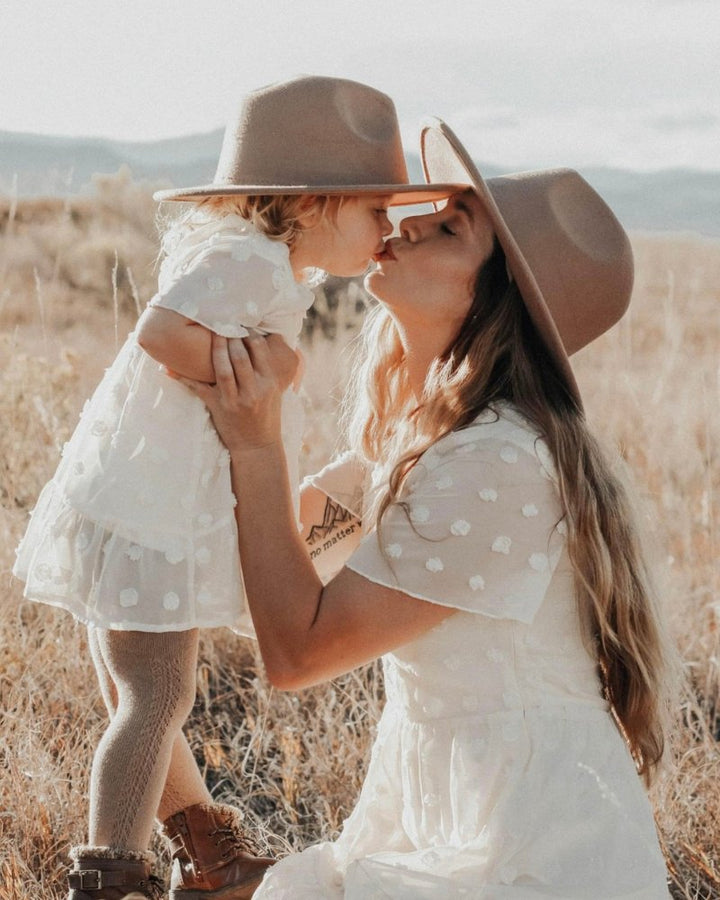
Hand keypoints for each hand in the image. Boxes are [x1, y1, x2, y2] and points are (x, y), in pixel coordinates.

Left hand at [176, 332, 299, 454]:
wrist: (257, 446)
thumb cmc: (267, 415)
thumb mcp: (275, 391)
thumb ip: (269, 369)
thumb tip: (268, 340)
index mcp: (269, 383)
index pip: (259, 350)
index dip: (249, 334)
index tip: (241, 324)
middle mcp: (254, 390)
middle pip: (239, 356)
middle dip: (230, 336)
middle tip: (222, 323)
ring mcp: (235, 400)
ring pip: (222, 368)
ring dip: (214, 349)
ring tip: (210, 334)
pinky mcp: (219, 408)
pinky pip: (199, 388)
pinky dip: (184, 376)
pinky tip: (172, 366)